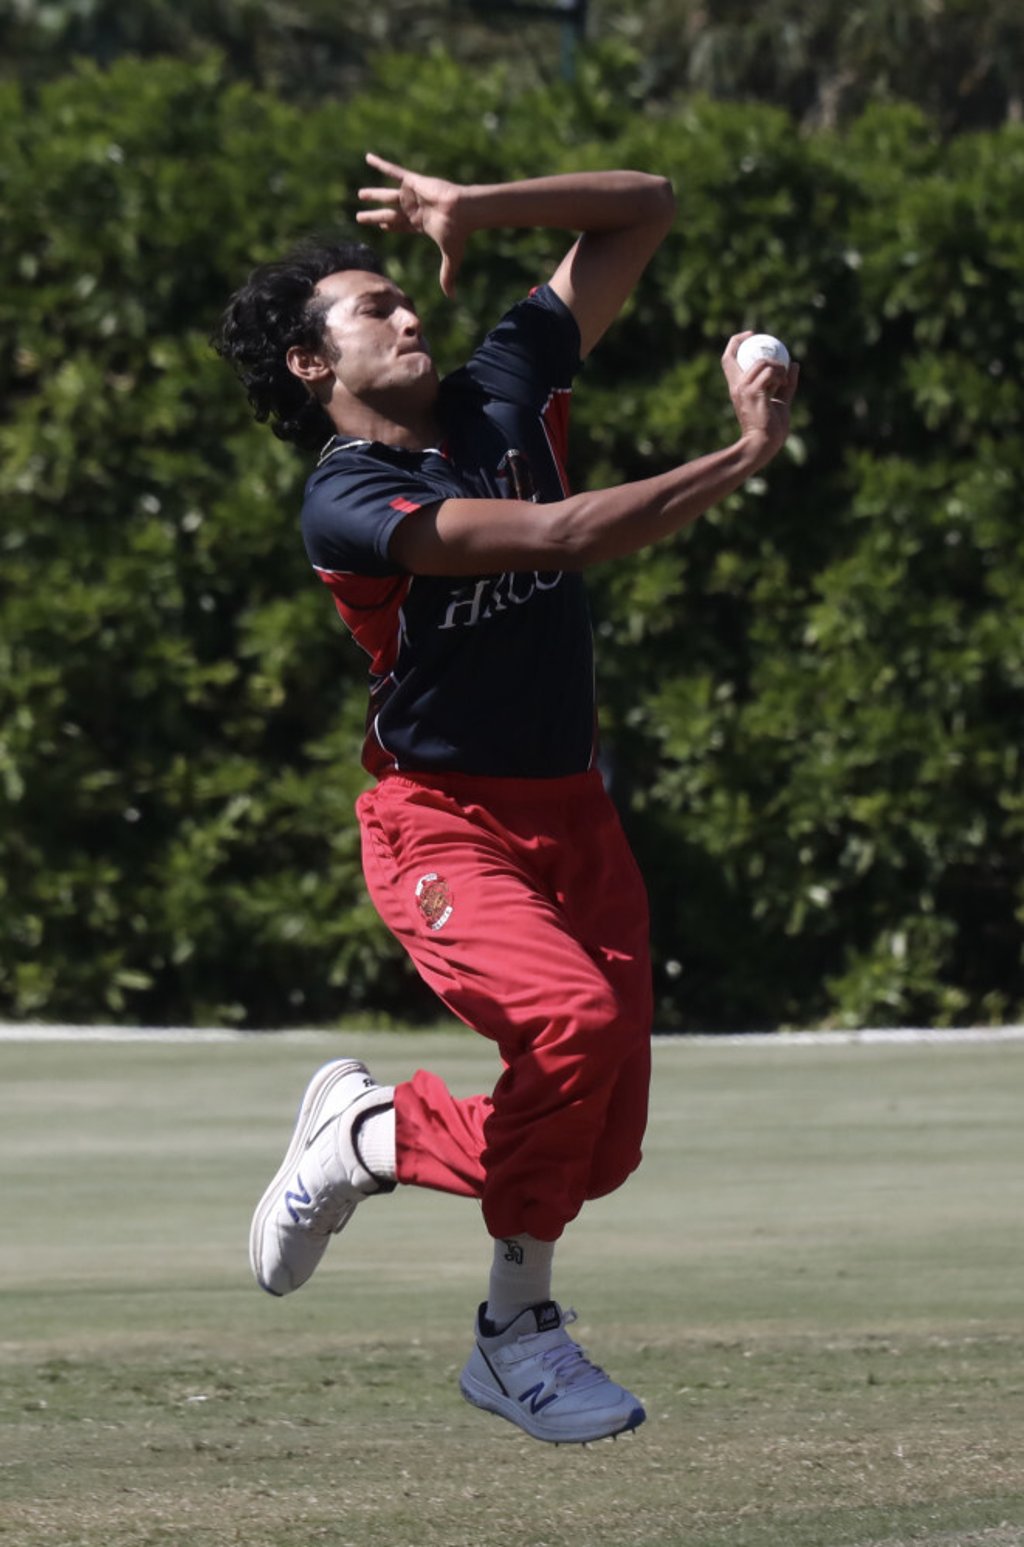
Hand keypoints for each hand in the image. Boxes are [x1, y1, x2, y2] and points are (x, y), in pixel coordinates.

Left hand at [356, 153, 467, 297]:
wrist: (463, 211)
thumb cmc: (458, 232)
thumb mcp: (451, 257)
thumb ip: (448, 275)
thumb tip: (452, 297)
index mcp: (420, 224)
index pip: (401, 226)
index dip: (391, 227)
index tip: (381, 226)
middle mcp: (414, 209)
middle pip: (389, 213)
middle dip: (375, 215)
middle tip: (360, 216)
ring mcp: (413, 195)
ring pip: (388, 195)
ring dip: (374, 195)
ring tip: (360, 194)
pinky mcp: (413, 182)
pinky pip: (394, 171)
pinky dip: (381, 164)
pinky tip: (368, 158)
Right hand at [721, 332, 799, 467]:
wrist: (763, 445)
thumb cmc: (771, 429)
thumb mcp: (780, 401)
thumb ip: (787, 383)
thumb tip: (794, 364)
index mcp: (738, 387)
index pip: (728, 359)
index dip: (737, 342)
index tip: (750, 335)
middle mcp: (736, 386)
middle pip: (734, 355)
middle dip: (749, 343)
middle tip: (771, 343)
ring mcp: (743, 389)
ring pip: (762, 363)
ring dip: (777, 366)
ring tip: (783, 378)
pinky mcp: (754, 393)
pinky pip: (770, 372)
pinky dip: (780, 374)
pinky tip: (783, 383)